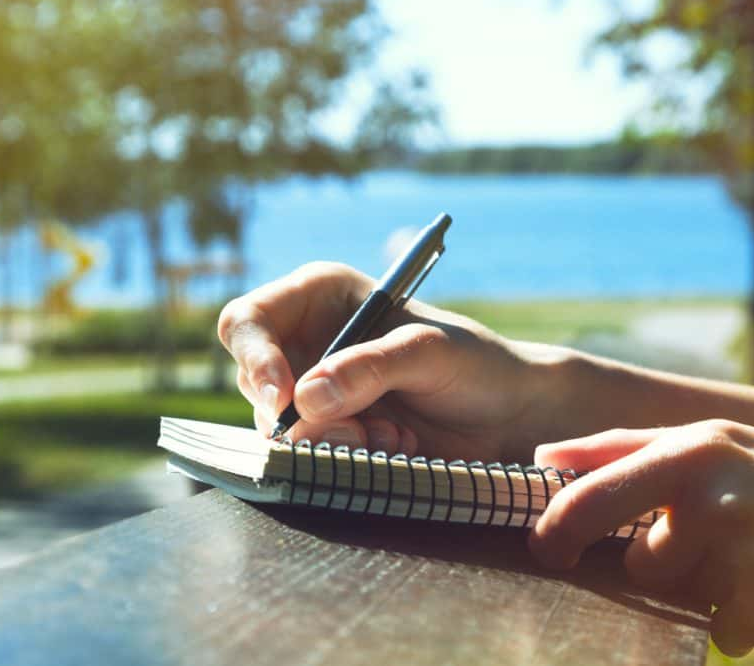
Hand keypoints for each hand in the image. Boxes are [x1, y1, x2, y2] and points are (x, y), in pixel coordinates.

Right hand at [217, 262, 558, 461]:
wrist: (506, 418)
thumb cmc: (475, 365)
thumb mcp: (431, 353)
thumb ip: (371, 368)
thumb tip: (305, 398)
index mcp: (319, 296)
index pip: (248, 321)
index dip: (255, 357)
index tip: (284, 398)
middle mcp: (305, 340)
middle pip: (254, 381)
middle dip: (302, 414)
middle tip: (360, 430)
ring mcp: (312, 390)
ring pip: (278, 426)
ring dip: (333, 440)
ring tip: (393, 436)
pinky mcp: (326, 431)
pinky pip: (306, 453)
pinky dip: (345, 457)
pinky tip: (392, 447)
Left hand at [529, 419, 753, 657]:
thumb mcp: (711, 441)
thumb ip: (622, 448)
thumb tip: (544, 457)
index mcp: (690, 455)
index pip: (592, 499)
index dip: (556, 528)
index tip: (546, 549)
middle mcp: (713, 507)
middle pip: (639, 566)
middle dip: (664, 562)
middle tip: (719, 537)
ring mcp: (746, 566)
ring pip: (688, 602)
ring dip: (716, 591)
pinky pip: (730, 633)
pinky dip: (752, 618)